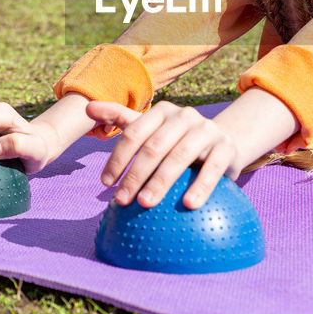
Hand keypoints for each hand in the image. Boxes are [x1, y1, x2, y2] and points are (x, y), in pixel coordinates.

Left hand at [88, 100, 240, 209]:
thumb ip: (120, 118)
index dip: (117, 158)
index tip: (106, 183)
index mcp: (163, 111)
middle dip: (135, 175)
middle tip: (121, 200)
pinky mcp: (226, 147)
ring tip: (145, 204)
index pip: (133, 133)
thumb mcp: (151, 128)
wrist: (224, 144)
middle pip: (154, 147)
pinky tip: (189, 205)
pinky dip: (201, 187)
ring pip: (179, 157)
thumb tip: (87, 108)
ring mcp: (207, 130)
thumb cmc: (177, 140)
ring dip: (160, 182)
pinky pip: (212, 168)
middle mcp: (185, 116)